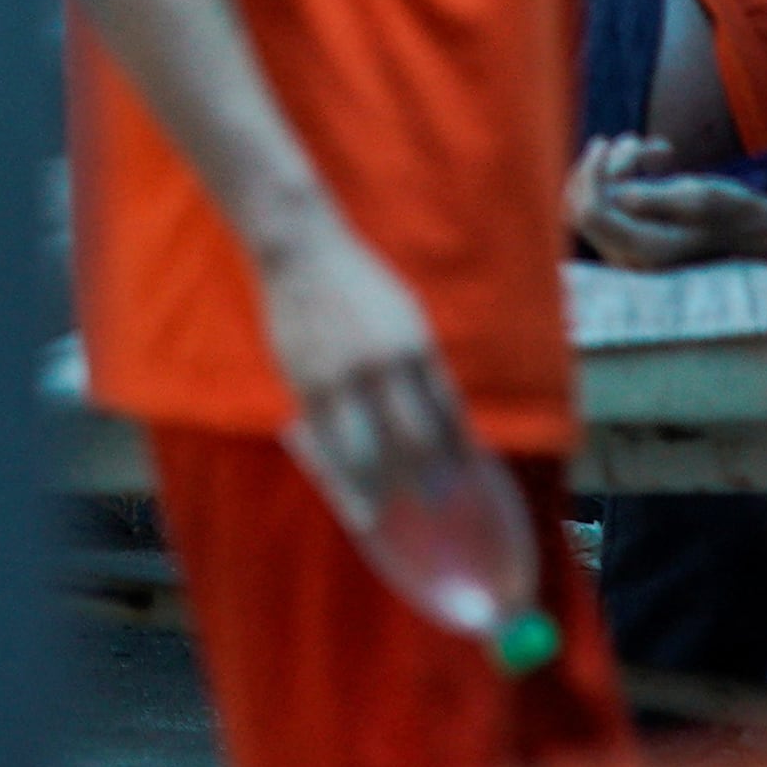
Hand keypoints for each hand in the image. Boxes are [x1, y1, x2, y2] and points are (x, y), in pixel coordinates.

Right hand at [253, 212, 467, 503]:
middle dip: (426, 476)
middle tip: (436, 502)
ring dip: (377, 487)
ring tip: (384, 512)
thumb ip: (419, 365)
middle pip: (412, 438)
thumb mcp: (405, 316)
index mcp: (415, 346)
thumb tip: (438, 418)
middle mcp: (382, 366)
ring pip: (363, 450)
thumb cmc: (358, 283)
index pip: (444, 412)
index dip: (456, 451)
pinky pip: (324, 441)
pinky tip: (346, 488)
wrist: (300, 253)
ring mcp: (340, 377)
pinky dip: (337, 470)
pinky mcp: (303, 382)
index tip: (465, 479)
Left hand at [570, 130, 766, 269]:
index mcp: (639, 250)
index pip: (589, 212)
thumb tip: (617, 195)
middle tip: (626, 142)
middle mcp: (626, 255)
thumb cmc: (732, 212)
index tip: (605, 142)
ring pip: (599, 196)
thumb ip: (655, 198)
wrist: (754, 229)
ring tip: (653, 146)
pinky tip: (662, 152)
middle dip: (601, 167)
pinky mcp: (633, 231)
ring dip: (619, 164)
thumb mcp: (699, 198)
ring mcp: (627, 245)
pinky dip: (632, 171)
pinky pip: (615, 197)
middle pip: (583, 204)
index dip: (589, 174)